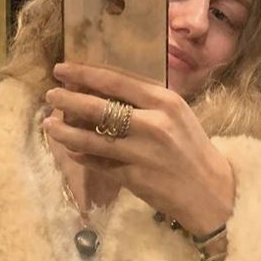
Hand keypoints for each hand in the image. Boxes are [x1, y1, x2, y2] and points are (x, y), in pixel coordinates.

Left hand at [43, 62, 234, 235]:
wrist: (211, 191)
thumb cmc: (192, 147)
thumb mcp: (176, 114)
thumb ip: (144, 101)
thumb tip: (101, 90)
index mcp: (164, 101)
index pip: (116, 81)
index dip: (84, 73)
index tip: (62, 69)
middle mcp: (153, 123)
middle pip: (98, 106)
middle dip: (67, 99)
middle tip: (50, 95)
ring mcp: (142, 152)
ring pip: (91, 137)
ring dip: (65, 130)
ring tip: (49, 124)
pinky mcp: (134, 177)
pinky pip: (99, 162)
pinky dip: (82, 155)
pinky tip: (71, 150)